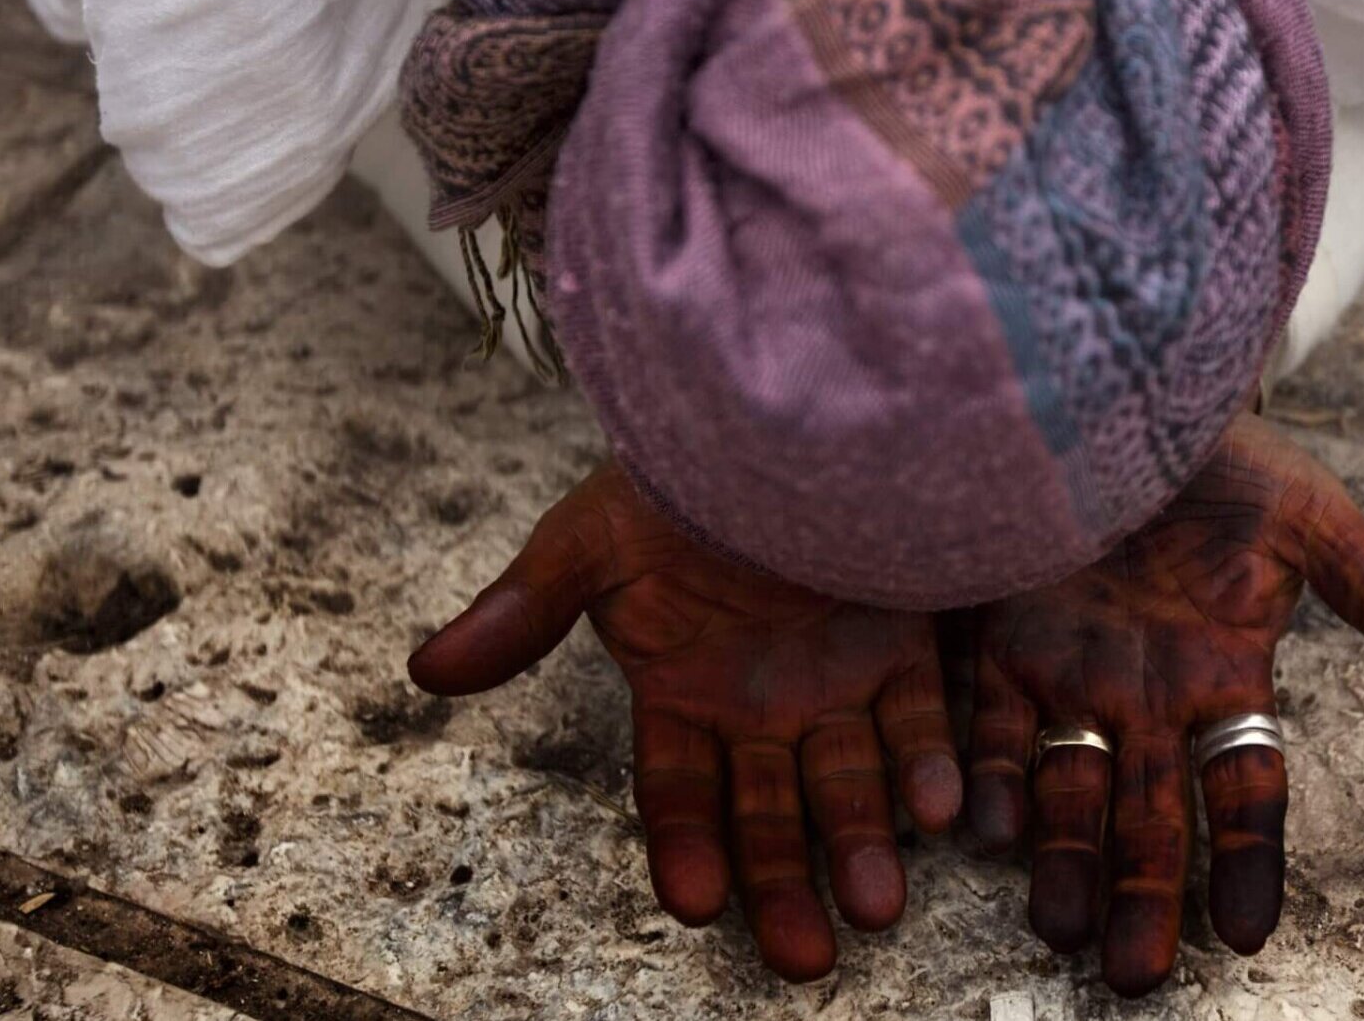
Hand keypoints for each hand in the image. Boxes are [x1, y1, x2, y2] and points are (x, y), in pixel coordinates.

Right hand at [407, 466, 961, 981]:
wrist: (775, 405)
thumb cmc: (670, 474)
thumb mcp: (586, 541)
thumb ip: (520, 614)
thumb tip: (423, 670)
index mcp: (679, 688)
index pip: (677, 793)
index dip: (686, 848)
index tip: (698, 904)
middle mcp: (759, 700)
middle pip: (770, 814)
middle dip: (785, 885)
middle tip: (808, 959)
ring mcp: (833, 675)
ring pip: (848, 783)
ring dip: (863, 845)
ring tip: (877, 906)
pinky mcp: (903, 640)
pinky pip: (919, 714)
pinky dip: (927, 763)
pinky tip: (939, 809)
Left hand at [965, 414, 1363, 995]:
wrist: (1120, 392)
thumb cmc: (1225, 459)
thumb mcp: (1305, 512)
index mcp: (1227, 675)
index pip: (1246, 790)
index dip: (1247, 859)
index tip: (1247, 933)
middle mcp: (1147, 695)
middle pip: (1149, 814)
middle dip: (1144, 894)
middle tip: (1134, 976)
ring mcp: (1070, 672)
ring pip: (1067, 788)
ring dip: (1064, 859)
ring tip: (1060, 926)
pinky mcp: (997, 638)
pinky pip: (987, 723)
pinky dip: (987, 774)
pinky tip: (985, 827)